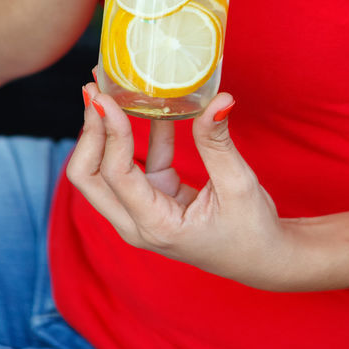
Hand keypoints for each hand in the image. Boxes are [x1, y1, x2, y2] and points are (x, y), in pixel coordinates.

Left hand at [67, 85, 300, 290]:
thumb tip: (218, 98)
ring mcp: (141, 212)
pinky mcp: (152, 198)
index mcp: (156, 225)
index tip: (107, 97)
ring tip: (104, 89)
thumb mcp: (238, 183)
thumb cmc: (251, 230)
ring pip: (102, 172)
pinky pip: (134, 163)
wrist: (260, 258)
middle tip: (94, 89)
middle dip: (88, 132)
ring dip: (101, 131)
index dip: (110, 132)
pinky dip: (134, 134)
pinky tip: (143, 104)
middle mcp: (137, 223)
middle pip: (89, 178)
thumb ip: (218, 142)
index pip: (117, 174)